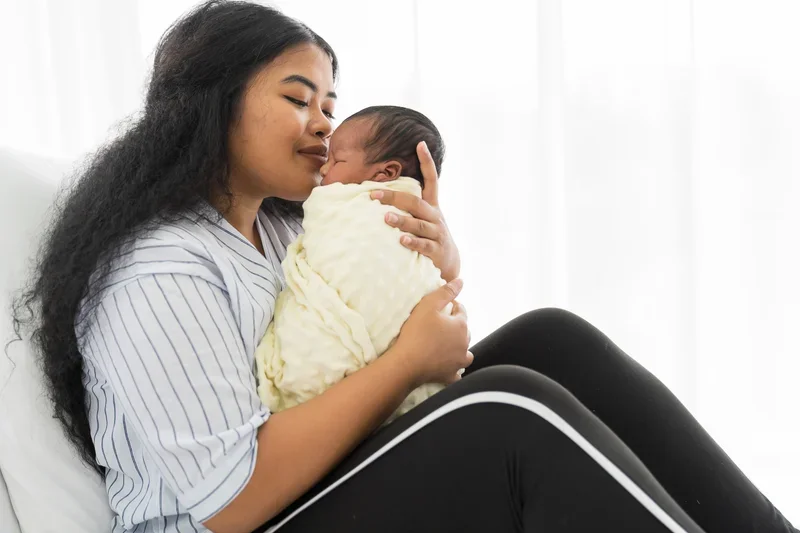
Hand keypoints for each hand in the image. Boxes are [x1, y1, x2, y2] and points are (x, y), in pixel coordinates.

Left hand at [371, 141, 460, 281]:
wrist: (449, 263)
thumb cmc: (429, 236)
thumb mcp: (423, 218)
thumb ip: (408, 206)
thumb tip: (377, 192)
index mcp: (431, 205)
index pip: (431, 179)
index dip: (427, 161)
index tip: (420, 144)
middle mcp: (435, 216)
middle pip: (415, 202)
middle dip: (394, 197)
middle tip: (374, 195)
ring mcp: (437, 233)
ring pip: (419, 224)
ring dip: (402, 221)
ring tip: (386, 218)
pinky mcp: (436, 250)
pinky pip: (424, 245)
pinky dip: (413, 242)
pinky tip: (401, 240)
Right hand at [391, 279, 472, 386]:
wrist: (406, 363)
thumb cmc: (416, 332)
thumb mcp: (428, 305)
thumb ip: (446, 292)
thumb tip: (461, 281)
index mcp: (461, 326)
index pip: (461, 311)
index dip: (452, 306)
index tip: (441, 307)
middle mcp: (465, 344)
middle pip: (464, 331)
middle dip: (455, 325)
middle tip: (440, 324)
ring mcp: (459, 361)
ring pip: (465, 351)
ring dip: (459, 346)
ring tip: (446, 343)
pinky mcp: (451, 375)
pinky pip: (457, 372)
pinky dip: (454, 368)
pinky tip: (447, 365)